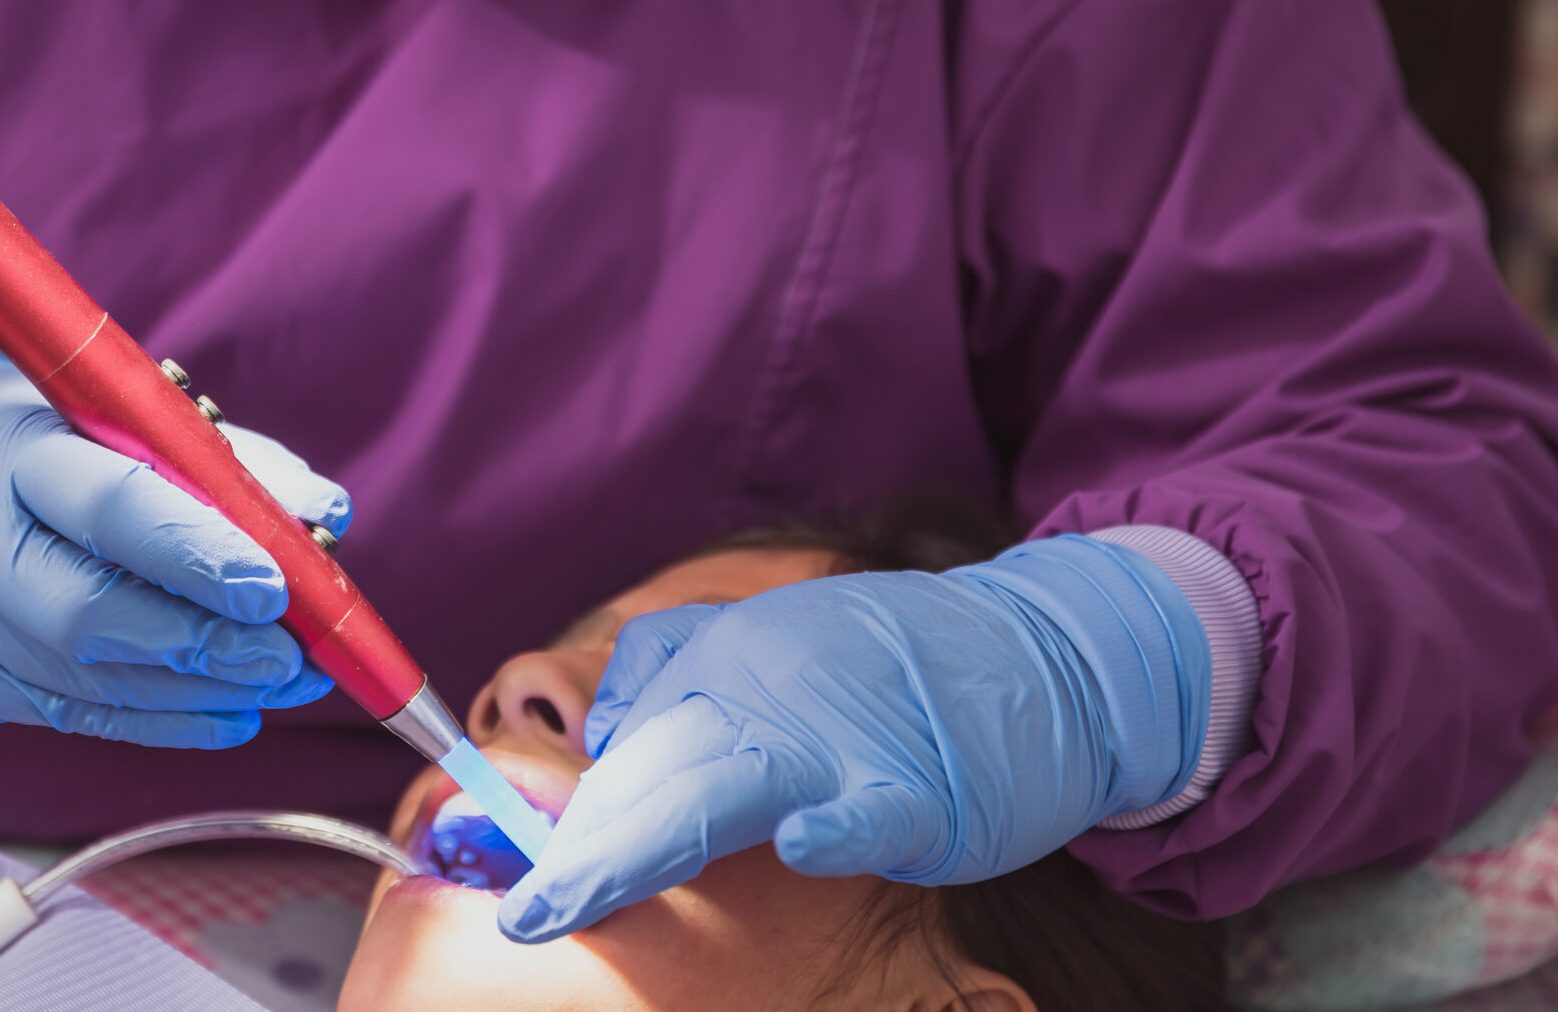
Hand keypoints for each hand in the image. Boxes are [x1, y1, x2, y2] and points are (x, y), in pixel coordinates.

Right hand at [0, 345, 351, 747]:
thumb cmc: (48, 433)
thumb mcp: (126, 413)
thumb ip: (227, 461)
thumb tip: (325, 515)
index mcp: (12, 449)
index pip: (107, 507)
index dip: (196, 554)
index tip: (275, 588)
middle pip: (83, 615)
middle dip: (201, 645)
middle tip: (288, 660)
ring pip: (80, 683)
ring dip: (196, 695)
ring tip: (278, 685)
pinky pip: (69, 715)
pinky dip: (158, 721)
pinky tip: (226, 714)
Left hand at [498, 535, 1208, 940]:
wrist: (1036, 647)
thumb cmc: (895, 670)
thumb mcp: (775, 650)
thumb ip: (683, 672)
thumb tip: (601, 719)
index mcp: (727, 671)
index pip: (631, 755)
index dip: (574, 827)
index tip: (521, 891)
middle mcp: (766, 694)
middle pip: (656, 775)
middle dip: (585, 848)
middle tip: (526, 909)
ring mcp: (843, 737)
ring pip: (731, 787)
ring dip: (650, 840)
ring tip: (583, 891)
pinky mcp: (920, 778)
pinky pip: (869, 803)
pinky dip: (836, 823)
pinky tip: (803, 843)